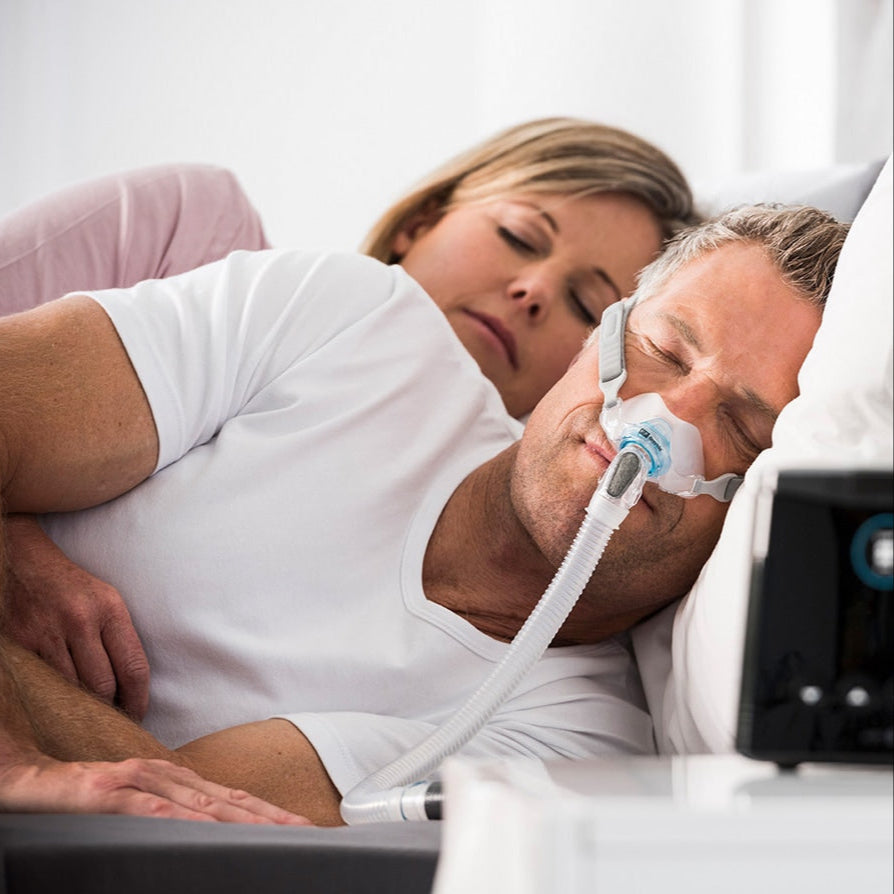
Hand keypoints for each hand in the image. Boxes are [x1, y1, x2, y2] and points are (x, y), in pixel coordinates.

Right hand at [0, 754, 313, 823]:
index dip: (266, 811)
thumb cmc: (82, 797)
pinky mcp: (105, 794)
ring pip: (196, 802)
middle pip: (225, 799)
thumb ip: (170, 814)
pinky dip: (177, 818)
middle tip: (302, 830)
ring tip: (271, 832)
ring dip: (236, 817)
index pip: (230, 796)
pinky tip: (200, 826)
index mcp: (173, 778)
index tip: (298, 825)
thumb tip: (206, 832)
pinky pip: (147, 809)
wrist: (28, 779)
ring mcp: (135, 782)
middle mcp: (162, 774)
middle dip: (267, 816)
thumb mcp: (136, 805)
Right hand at [2, 515, 150, 718]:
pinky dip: (51, 697)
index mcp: (110, 609)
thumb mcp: (108, 602)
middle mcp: (80, 621)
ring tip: (87, 717)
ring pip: (70, 690)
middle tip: (112, 723)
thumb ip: (119, 639)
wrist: (26, 565)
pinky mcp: (20, 643)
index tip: (138, 716)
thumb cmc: (75, 589)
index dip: (139, 699)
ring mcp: (46, 633)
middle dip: (109, 709)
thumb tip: (130, 688)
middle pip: (102, 685)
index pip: (133, 667)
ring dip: (80, 708)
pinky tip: (58, 702)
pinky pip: (41, 683)